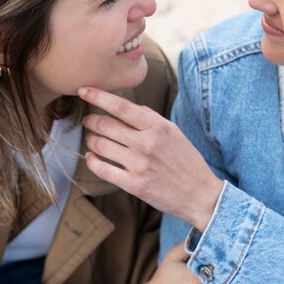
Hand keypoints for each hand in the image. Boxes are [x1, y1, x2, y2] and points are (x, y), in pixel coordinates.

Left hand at [78, 87, 222, 230]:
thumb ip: (150, 117)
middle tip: (88, 120)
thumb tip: (126, 107)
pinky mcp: (134, 185)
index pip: (120, 106)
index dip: (97, 96)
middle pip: (106, 125)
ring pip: (100, 146)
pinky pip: (102, 169)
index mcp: (157, 127)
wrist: (199, 194)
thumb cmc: (186, 161)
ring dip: (91, 140)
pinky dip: (92, 161)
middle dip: (91, 120)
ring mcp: (139, 165)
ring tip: (92, 139)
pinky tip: (91, 157)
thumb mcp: (173, 132)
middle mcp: (146, 144)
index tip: (84, 90)